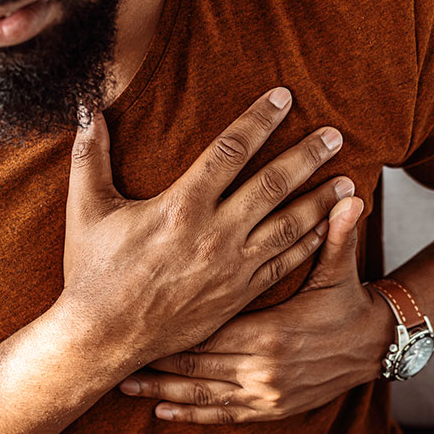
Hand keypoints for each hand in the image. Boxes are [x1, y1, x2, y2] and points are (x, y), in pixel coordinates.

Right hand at [59, 87, 352, 366]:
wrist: (104, 337)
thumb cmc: (92, 273)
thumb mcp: (86, 210)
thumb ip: (90, 156)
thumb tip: (86, 107)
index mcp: (180, 206)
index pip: (230, 150)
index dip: (259, 119)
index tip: (283, 97)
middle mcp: (214, 234)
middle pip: (273, 184)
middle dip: (307, 155)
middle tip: (335, 134)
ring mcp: (231, 268)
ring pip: (287, 225)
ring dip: (319, 200)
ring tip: (348, 181)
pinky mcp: (237, 295)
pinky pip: (282, 265)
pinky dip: (307, 245)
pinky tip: (324, 230)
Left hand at [119, 195, 396, 421]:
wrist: (377, 348)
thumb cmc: (349, 303)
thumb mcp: (340, 271)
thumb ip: (335, 236)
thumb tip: (349, 195)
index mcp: (270, 332)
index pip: (207, 328)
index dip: (169, 327)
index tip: (135, 319)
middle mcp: (262, 368)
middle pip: (195, 362)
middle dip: (155, 359)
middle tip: (114, 352)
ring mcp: (266, 394)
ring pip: (201, 393)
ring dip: (162, 390)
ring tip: (125, 386)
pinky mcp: (271, 410)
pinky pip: (223, 415)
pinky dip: (192, 413)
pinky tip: (162, 411)